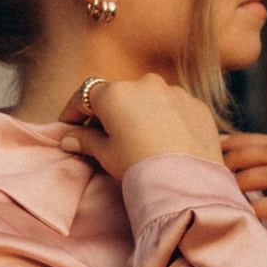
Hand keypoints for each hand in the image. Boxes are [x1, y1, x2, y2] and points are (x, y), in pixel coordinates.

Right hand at [55, 73, 222, 180]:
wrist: (187, 183)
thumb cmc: (139, 167)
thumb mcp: (107, 155)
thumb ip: (86, 140)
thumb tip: (69, 138)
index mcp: (115, 94)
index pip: (85, 95)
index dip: (73, 111)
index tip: (69, 127)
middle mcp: (145, 84)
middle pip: (118, 94)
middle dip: (109, 112)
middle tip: (105, 137)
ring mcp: (174, 92)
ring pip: (149, 99)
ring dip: (140, 113)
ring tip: (141, 140)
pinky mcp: (197, 105)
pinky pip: (174, 108)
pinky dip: (167, 119)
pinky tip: (166, 142)